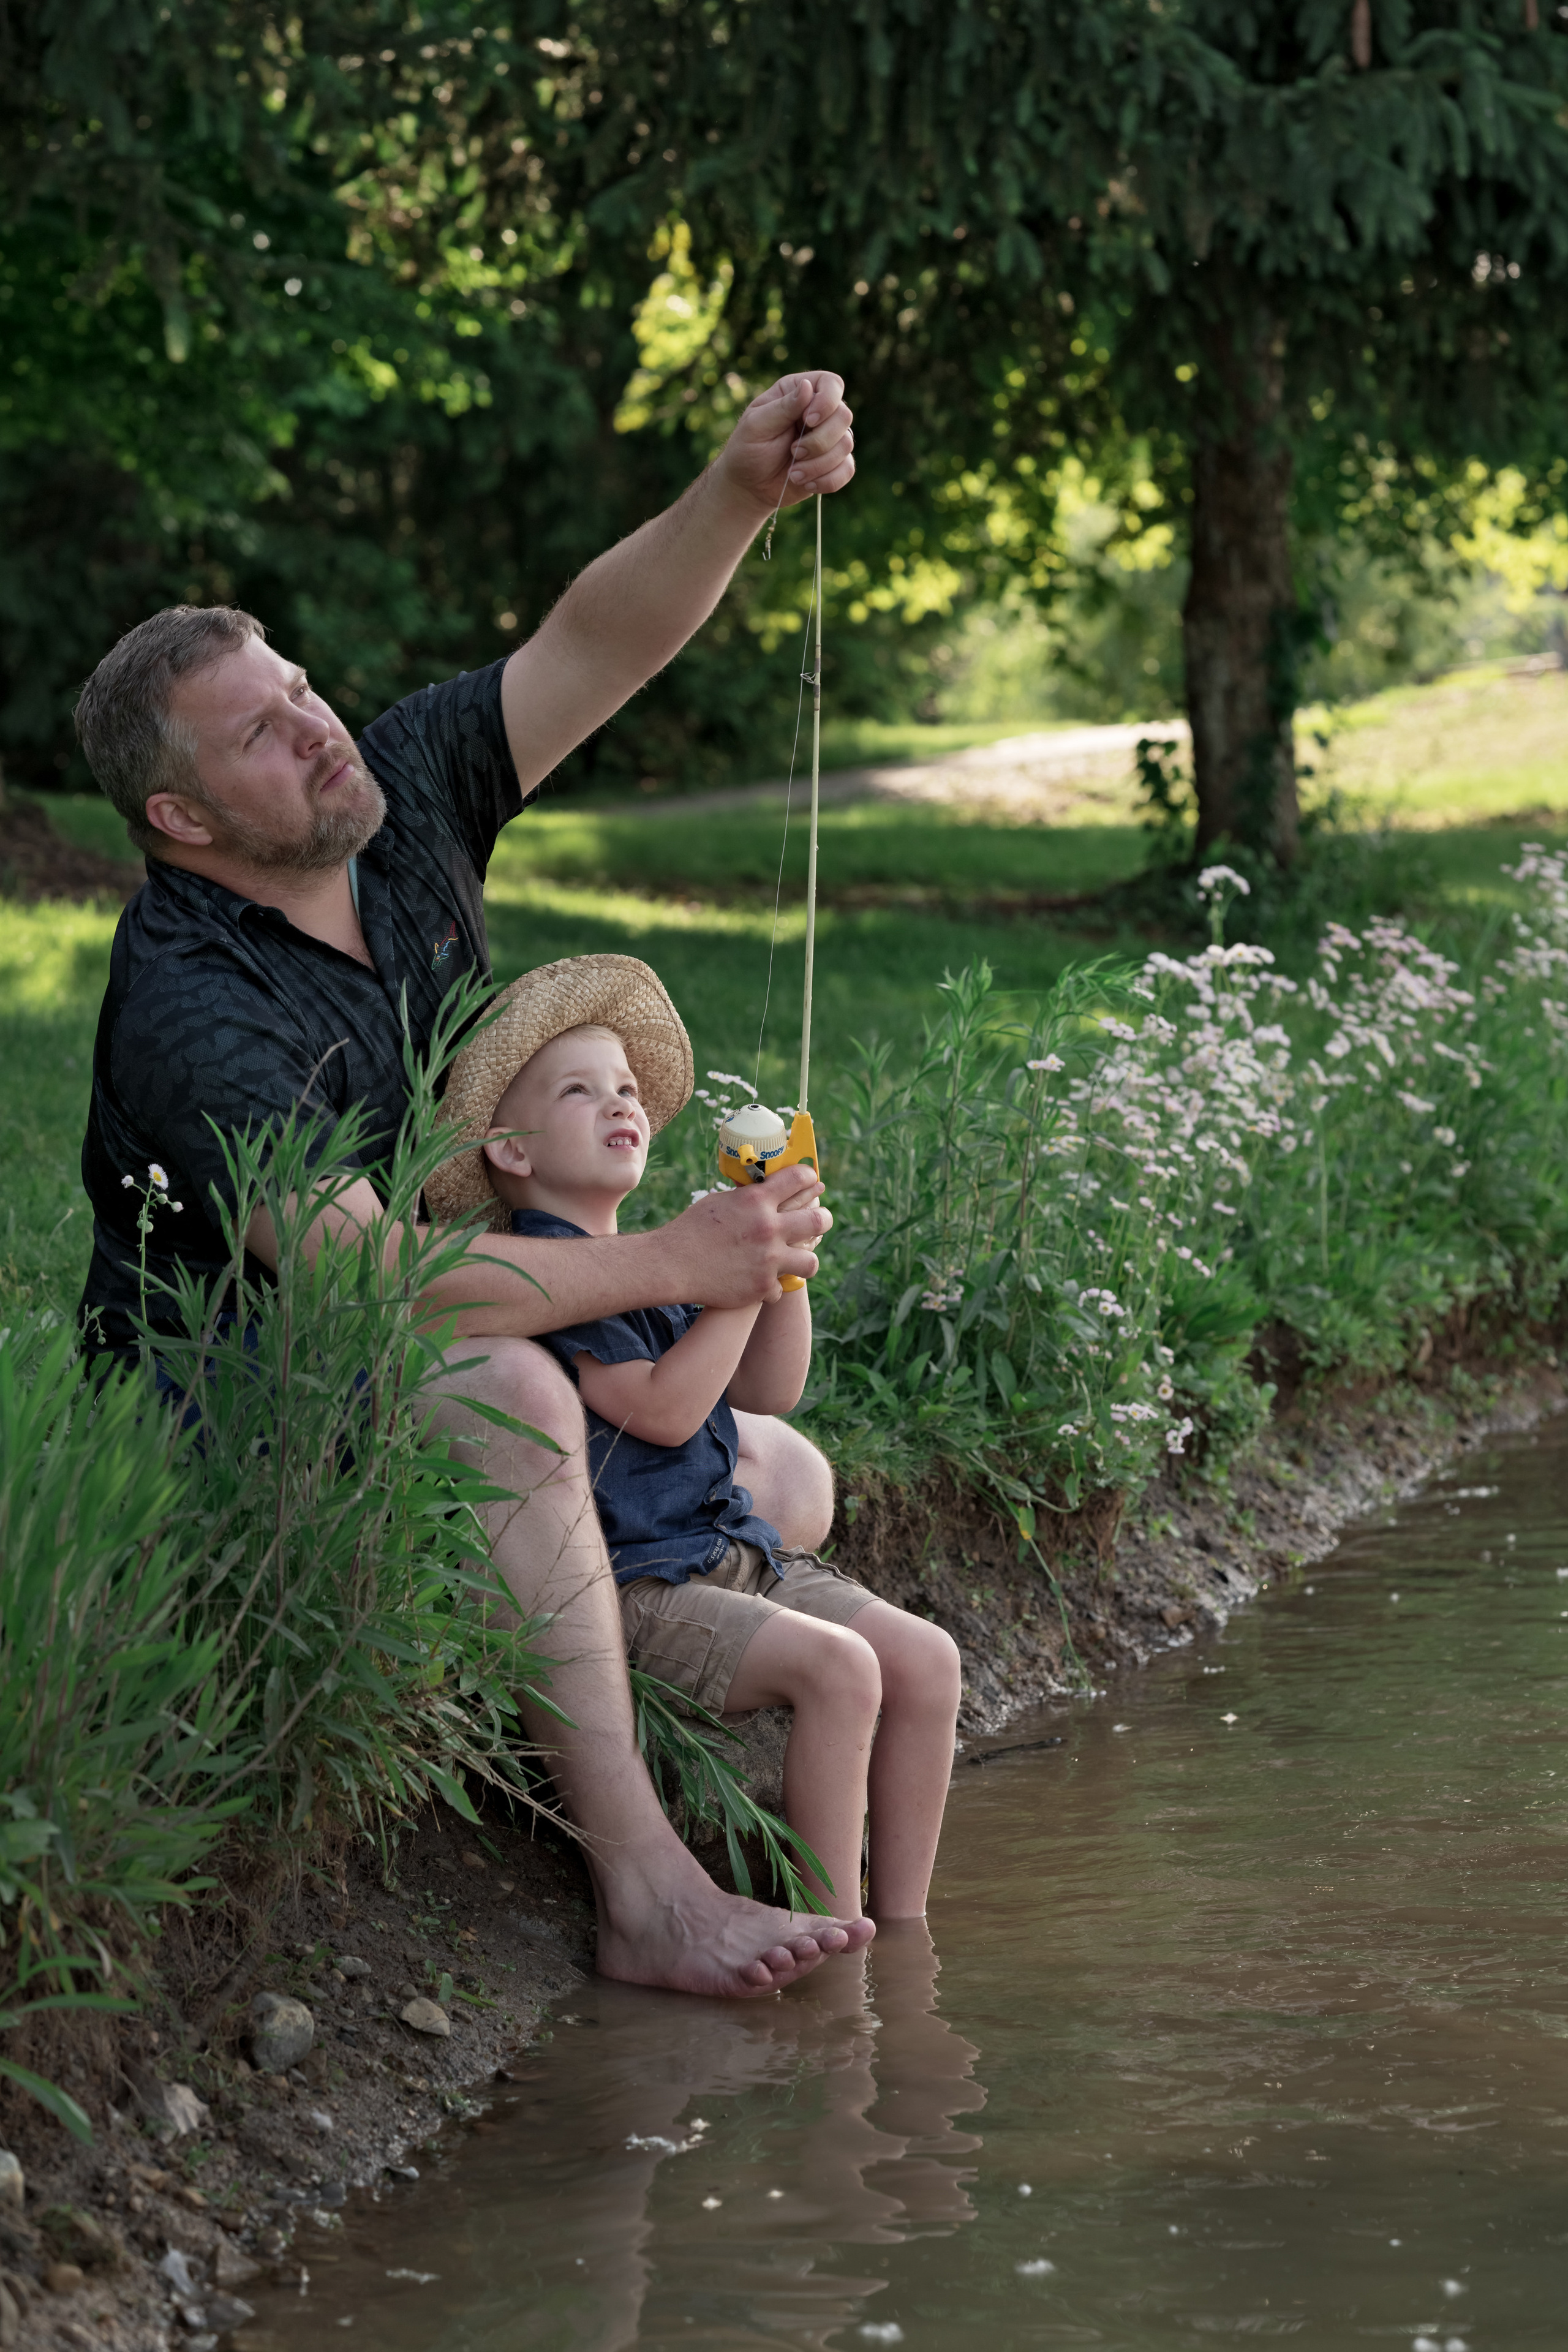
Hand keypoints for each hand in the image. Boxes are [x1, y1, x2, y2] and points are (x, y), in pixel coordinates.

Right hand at [662, 1166, 831, 1305]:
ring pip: (811, 1261)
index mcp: (757, 1200)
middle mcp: (768, 1228)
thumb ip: (749, 1198)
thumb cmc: (691, 1229)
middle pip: (818, 1220)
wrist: (672, 1264)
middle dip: (823, 1219)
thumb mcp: (721, 1202)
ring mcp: (768, 1259)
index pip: (800, 1178)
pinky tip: (763, 1282)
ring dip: (805, 1259)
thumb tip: (769, 1190)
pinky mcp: (762, 1286)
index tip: (812, 1181)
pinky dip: (772, 1286)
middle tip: (820, 1221)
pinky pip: (782, 1287)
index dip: (809, 1178)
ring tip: (799, 1259)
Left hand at [715, 371, 854, 523]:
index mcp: (799, 392)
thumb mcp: (757, 425)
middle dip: (819, 441)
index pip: (831, 384)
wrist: (749, 486)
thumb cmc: (747, 449)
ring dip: (818, 464)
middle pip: (844, 416)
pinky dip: (827, 480)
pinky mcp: (834, 464)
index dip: (827, 401)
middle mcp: (820, 412)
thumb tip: (807, 386)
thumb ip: (783, 406)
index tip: (807, 420)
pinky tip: (805, 483)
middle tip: (793, 452)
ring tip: (793, 473)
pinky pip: (847, 470)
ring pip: (846, 445)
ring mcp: (829, 438)